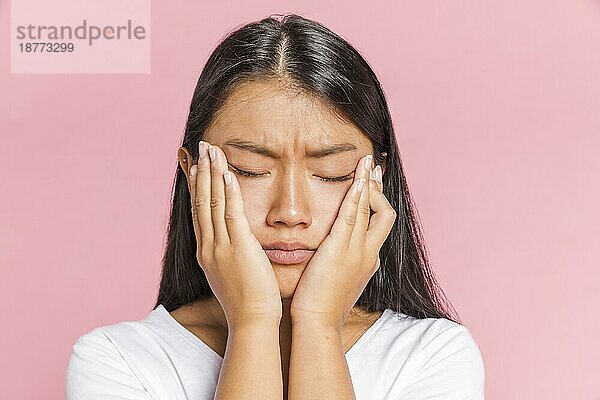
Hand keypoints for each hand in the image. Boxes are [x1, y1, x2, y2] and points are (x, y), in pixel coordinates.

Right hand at [187, 141, 281, 329]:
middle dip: (202, 172)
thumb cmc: (246, 301)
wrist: (251, 321)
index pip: (198, 212)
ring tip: (212, 150)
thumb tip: (231, 244)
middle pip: (201, 201)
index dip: (197, 186)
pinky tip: (228, 173)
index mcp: (206, 252)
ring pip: (213, 203)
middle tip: (202, 147)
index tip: (197, 166)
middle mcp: (209, 246)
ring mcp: (221, 247)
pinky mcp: (239, 248)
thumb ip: (228, 255)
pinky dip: (228, 192)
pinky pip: (231, 214)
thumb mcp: (230, 274)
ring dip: (213, 174)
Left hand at [289, 154, 395, 329]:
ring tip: (367, 162)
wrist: (319, 323)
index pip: (380, 225)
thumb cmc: (323, 306)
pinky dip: (357, 195)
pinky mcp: (341, 249)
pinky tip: (357, 179)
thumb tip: (336, 256)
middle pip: (385, 214)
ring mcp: (357, 251)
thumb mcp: (340, 281)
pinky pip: (353, 216)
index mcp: (368, 260)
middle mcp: (368, 253)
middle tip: (374, 168)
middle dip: (380, 189)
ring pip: (371, 210)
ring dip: (369, 183)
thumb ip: (342, 265)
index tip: (373, 186)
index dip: (379, 203)